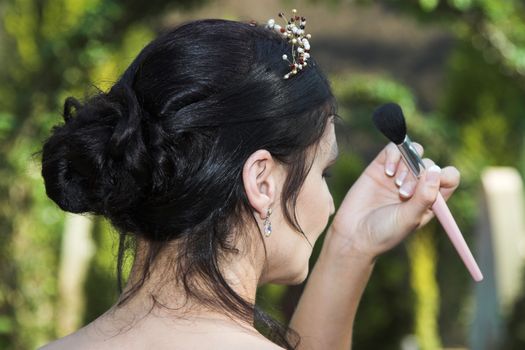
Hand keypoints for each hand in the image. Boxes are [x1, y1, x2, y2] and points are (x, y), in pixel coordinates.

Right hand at [325, 142, 460, 260]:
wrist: (354, 233)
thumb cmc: (385, 232)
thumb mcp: (410, 218)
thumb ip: (425, 196)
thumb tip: (436, 172)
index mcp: (430, 200)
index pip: (449, 178)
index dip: (444, 175)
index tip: (431, 183)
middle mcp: (416, 185)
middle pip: (429, 165)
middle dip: (419, 175)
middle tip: (403, 193)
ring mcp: (398, 174)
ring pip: (413, 153)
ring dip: (407, 165)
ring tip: (394, 184)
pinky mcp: (380, 166)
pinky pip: (394, 149)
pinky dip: (393, 155)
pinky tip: (386, 172)